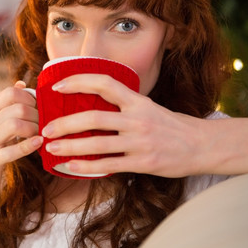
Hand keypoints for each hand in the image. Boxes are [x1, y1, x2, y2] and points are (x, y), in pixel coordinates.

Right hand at [0, 81, 41, 198]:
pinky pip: (13, 150)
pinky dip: (29, 146)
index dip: (30, 98)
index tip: (39, 108)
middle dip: (36, 115)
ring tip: (41, 134)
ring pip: (15, 125)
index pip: (11, 93)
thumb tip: (21, 83)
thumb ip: (8, 105)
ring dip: (34, 129)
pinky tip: (40, 143)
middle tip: (45, 124)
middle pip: (17, 108)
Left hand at [41, 74, 205, 177]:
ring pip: (97, 144)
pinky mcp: (143, 163)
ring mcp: (140, 142)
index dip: (78, 81)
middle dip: (65, 123)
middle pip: (94, 118)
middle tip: (46, 128)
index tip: (57, 87)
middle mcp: (137, 118)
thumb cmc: (169, 125)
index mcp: (137, 100)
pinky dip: (87, 166)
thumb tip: (89, 101)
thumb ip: (122, 104)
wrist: (202, 145)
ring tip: (51, 148)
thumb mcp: (147, 106)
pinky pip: (109, 165)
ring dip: (70, 146)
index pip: (104, 83)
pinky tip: (70, 166)